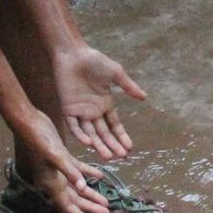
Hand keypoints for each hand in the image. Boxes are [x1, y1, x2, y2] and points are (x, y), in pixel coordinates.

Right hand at [14, 109, 110, 212]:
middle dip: (89, 207)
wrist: (29, 122)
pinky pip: (77, 170)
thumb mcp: (56, 154)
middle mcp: (54, 179)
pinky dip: (88, 174)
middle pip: (74, 199)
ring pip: (77, 186)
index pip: (66, 204)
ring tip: (105, 202)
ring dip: (91, 194)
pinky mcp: (62, 157)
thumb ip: (69, 171)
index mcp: (51, 181)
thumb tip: (81, 188)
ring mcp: (58, 169)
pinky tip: (100, 177)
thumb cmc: (39, 139)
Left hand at [52, 44, 146, 159]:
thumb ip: (128, 86)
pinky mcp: (68, 108)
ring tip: (108, 157)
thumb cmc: (95, 61)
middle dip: (113, 145)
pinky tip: (89, 143)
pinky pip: (74, 126)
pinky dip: (81, 135)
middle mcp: (93, 111)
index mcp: (105, 104)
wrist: (74, 54)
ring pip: (91, 133)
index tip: (130, 148)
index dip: (122, 137)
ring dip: (99, 145)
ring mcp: (81, 111)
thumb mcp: (116, 73)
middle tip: (122, 157)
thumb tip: (144, 97)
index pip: (115, 125)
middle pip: (104, 133)